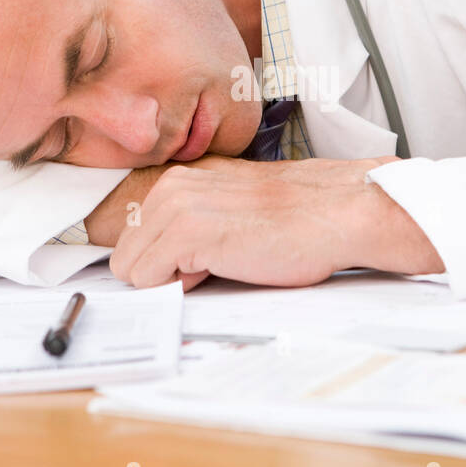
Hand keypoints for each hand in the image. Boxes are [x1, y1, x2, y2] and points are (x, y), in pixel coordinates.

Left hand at [108, 157, 443, 290]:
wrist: (338, 213)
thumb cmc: (298, 219)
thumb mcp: (230, 213)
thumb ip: (191, 227)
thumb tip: (164, 263)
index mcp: (181, 180)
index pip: (134, 237)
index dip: (163, 263)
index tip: (193, 265)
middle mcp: (172, 186)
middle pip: (126, 255)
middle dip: (163, 274)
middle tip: (214, 266)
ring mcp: (177, 205)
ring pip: (132, 269)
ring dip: (173, 280)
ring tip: (222, 263)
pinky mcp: (189, 230)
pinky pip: (149, 279)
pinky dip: (182, 286)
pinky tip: (224, 266)